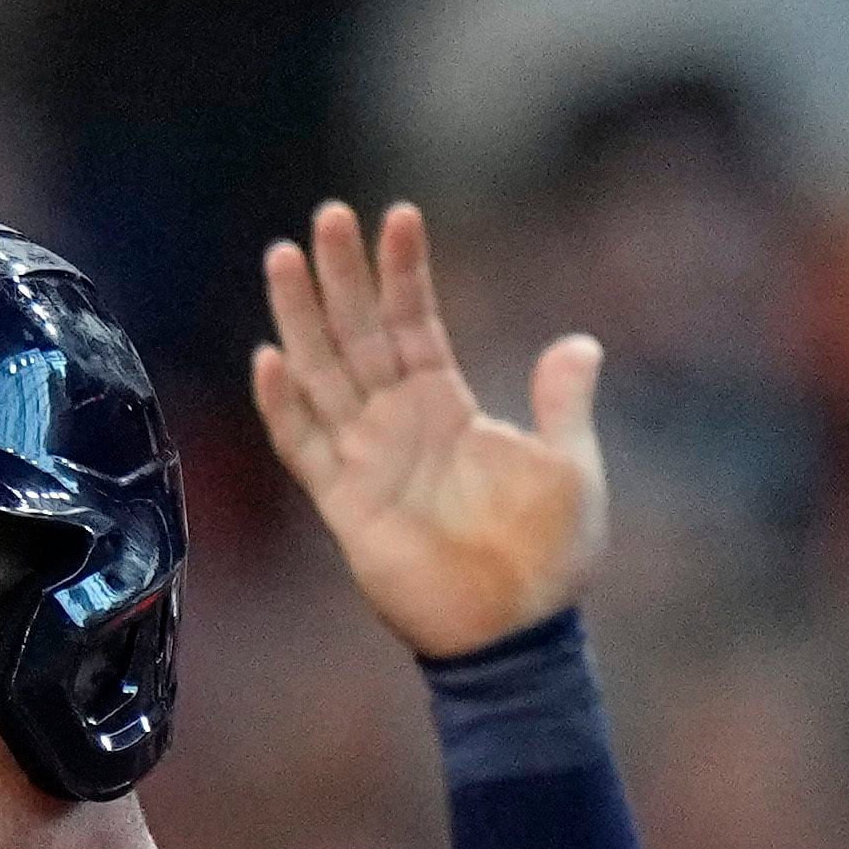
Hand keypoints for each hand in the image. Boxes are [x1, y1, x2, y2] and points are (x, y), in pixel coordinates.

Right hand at [255, 199, 606, 657]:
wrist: (516, 633)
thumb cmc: (548, 557)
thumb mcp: (570, 467)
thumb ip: (564, 403)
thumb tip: (579, 342)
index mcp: (446, 407)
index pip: (415, 322)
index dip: (404, 272)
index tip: (397, 215)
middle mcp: (398, 424)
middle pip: (358, 335)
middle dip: (342, 276)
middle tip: (327, 215)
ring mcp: (366, 460)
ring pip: (322, 374)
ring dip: (301, 319)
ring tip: (283, 258)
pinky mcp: (345, 504)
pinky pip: (305, 447)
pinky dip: (285, 407)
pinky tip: (268, 358)